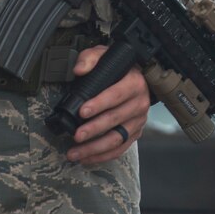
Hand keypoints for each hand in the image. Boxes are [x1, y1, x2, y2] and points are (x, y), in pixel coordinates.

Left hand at [63, 45, 150, 166]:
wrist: (137, 77)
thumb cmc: (118, 68)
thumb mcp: (104, 55)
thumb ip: (90, 58)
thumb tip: (79, 69)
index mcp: (134, 83)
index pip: (117, 95)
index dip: (99, 104)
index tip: (82, 111)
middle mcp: (140, 103)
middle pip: (115, 119)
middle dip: (94, 129)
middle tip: (76, 135)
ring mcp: (138, 121)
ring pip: (117, 138)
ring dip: (95, 148)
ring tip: (75, 152)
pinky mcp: (134, 133)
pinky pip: (120, 149)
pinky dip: (102, 156)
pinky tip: (86, 158)